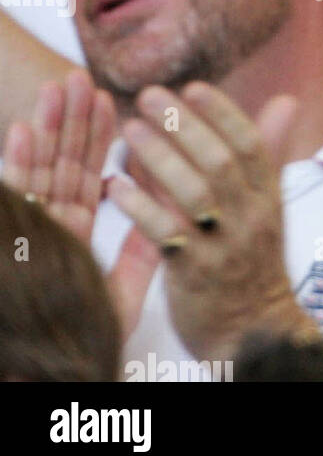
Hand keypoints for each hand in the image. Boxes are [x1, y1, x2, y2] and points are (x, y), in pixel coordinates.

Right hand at [3, 69, 159, 337]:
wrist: (55, 378)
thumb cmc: (84, 339)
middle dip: (69, 121)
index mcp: (72, 232)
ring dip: (46, 128)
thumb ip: (146, 247)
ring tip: (57, 87)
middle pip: (60, 165)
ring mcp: (27, 232)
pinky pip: (15, 200)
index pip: (87, 175)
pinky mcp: (13, 237)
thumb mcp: (125, 290)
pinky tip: (22, 129)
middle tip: (78, 76)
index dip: (95, 137)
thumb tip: (175, 207)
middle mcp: (47, 228)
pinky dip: (17, 165)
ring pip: (36, 173)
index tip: (107, 97)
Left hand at [105, 82, 317, 362]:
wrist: (253, 332)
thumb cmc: (254, 261)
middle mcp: (251, 217)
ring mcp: (224, 246)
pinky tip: (115, 186)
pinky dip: (139, 206)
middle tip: (149, 97)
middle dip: (183, 124)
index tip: (193, 87)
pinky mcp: (194, 274)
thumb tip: (286, 101)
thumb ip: (268, 153)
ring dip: (158, 157)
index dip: (223, 113)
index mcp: (269, 196)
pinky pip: (164, 234)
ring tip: (129, 130)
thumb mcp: (270, 205)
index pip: (250, 144)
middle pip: (219, 161)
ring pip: (193, 192)